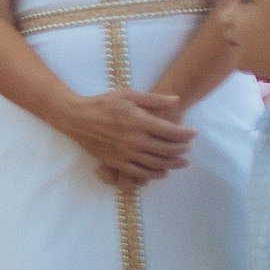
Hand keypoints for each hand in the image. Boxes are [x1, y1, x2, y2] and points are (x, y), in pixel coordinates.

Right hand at [65, 89, 193, 186]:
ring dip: (174, 164)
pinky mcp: (116, 162)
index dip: (187, 134)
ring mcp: (125, 153)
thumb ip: (154, 99)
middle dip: (183, 149)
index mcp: (139, 121)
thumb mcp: (128, 94)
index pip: (172, 132)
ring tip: (183, 162)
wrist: (75, 118)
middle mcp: (135, 139)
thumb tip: (176, 100)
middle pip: (168, 149)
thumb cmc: (102, 103)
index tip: (193, 133)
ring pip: (157, 163)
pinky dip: (154, 174)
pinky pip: (140, 173)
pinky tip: (163, 172)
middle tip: (189, 147)